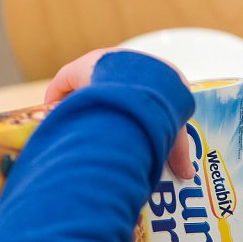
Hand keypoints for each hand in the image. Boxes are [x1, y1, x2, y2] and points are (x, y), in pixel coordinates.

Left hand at [44, 49, 193, 178]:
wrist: (141, 88)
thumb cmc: (162, 106)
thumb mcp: (174, 132)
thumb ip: (178, 151)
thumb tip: (188, 175)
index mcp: (153, 77)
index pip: (142, 95)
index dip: (133, 111)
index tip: (127, 129)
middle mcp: (126, 68)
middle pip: (111, 89)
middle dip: (104, 108)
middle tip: (98, 130)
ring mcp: (102, 66)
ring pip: (87, 86)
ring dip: (82, 103)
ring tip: (76, 123)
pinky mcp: (80, 67)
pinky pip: (66, 82)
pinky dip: (60, 97)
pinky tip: (54, 112)